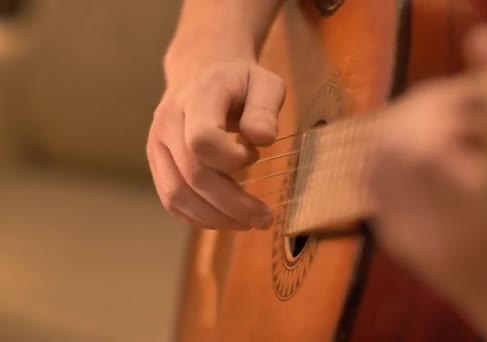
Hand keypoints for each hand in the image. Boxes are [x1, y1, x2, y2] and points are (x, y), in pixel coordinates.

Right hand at [146, 59, 284, 229]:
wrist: (201, 71)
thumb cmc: (240, 82)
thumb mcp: (265, 82)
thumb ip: (265, 108)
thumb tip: (263, 138)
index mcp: (197, 97)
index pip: (202, 139)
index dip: (232, 159)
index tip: (255, 154)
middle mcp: (169, 122)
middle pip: (192, 176)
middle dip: (233, 204)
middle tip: (265, 218)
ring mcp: (158, 144)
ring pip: (177, 195)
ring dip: (216, 218)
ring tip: (249, 224)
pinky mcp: (157, 162)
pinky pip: (171, 200)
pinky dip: (199, 217)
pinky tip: (227, 220)